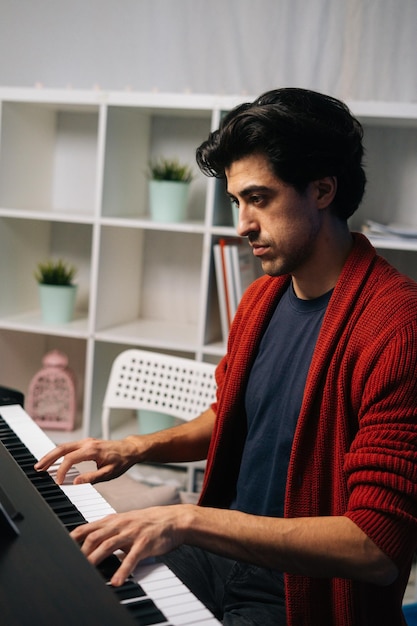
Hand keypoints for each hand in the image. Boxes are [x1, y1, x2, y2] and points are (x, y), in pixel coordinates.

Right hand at [34, 437, 138, 484]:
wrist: (130, 449)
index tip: (58, 482)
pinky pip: (69, 447)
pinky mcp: (86, 443)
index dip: (62, 471)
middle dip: (48, 458)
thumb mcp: (109, 473)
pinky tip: (53, 461)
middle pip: (62, 448)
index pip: (70, 459)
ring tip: (41, 465)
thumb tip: (76, 483)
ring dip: (51, 455)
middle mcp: (87, 443)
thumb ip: (92, 478)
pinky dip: (59, 453)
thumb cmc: (121, 461)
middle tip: (38, 468)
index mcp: (92, 450)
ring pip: (64, 446)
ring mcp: (86, 441)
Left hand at [70, 504, 191, 585]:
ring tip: (87, 573)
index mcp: (113, 520)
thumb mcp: (124, 522)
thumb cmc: (145, 523)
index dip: (73, 538)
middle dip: (81, 551)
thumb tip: (86, 541)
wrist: (171, 520)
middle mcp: (120, 525)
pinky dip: (122, 570)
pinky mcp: (144, 544)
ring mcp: (132, 533)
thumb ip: (107, 530)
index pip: (87, 527)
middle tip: (72, 565)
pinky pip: (131, 558)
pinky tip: (116, 581)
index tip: (61, 549)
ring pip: (109, 546)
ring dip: (95, 560)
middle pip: (94, 537)